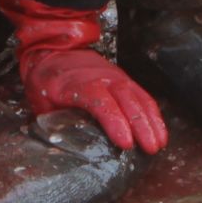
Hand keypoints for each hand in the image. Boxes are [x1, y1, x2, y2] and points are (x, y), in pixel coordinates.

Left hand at [24, 48, 168, 153]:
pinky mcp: (124, 80)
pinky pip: (143, 96)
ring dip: (152, 121)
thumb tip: (64, 149)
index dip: (115, 122)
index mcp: (77, 84)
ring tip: (159, 143)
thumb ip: (55, 124)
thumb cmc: (47, 81)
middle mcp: (101, 78)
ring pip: (139, 98)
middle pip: (126, 100)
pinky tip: (159, 131)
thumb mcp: (42, 103)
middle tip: (150, 148)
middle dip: (140, 126)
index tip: (125, 142)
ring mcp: (116, 77)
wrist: (54, 52)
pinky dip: (153, 114)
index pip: (100, 103)